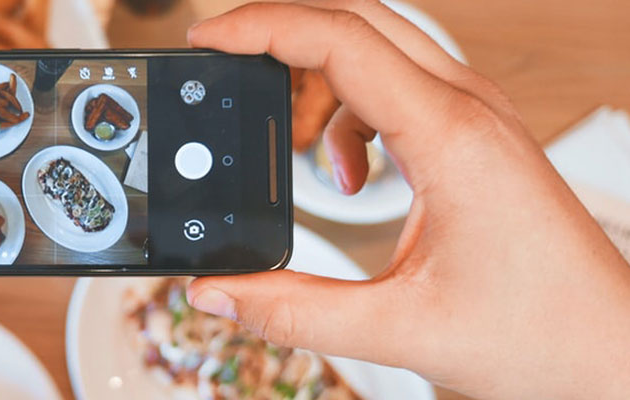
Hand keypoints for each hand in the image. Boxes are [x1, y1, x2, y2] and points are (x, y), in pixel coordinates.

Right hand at [185, 1, 629, 397]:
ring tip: (289, 142)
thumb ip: (292, 311)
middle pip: (357, 19)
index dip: (263, 27)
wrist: (613, 352)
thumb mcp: (398, 328)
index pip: (341, 40)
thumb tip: (216, 292)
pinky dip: (351, 112)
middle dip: (280, 30)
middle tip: (224, 61)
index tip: (209, 38)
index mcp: (450, 138)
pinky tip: (350, 175)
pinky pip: (397, 86)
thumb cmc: (541, 334)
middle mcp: (467, 109)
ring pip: (378, 47)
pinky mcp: (476, 136)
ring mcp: (477, 116)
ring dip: (317, 75)